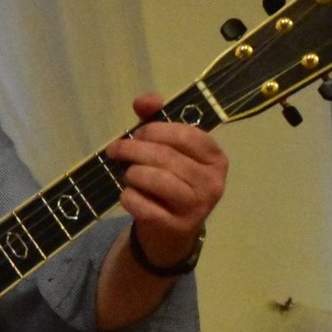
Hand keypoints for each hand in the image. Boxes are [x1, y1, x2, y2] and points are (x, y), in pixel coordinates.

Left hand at [105, 93, 228, 266]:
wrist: (171, 230)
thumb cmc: (172, 179)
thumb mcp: (168, 148)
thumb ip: (156, 120)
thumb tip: (144, 101)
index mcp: (215, 158)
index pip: (186, 135)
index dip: (156, 130)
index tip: (136, 133)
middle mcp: (213, 182)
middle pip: (167, 157)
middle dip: (135, 149)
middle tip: (116, 150)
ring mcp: (198, 206)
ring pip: (157, 180)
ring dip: (133, 173)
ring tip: (126, 173)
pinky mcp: (178, 226)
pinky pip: (146, 206)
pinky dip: (129, 197)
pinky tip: (127, 194)